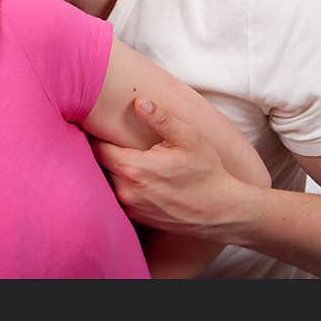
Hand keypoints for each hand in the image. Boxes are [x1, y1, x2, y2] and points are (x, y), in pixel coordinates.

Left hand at [91, 98, 254, 239]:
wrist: (223, 211)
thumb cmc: (207, 171)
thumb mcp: (188, 138)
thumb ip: (161, 118)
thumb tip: (139, 101)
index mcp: (133, 168)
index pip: (97, 147)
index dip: (99, 134)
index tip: (102, 125)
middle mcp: (126, 191)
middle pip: (100, 165)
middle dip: (105, 151)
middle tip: (113, 138)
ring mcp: (130, 207)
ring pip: (108, 181)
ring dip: (113, 169)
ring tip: (127, 156)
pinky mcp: (137, 218)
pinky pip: (119, 195)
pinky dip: (123, 185)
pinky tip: (139, 176)